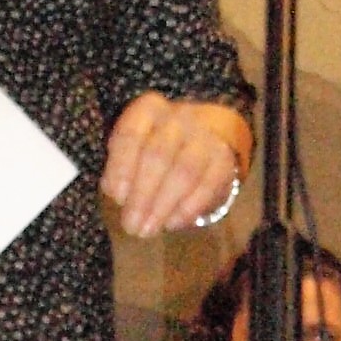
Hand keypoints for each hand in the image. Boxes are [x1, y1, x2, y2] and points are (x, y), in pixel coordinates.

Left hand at [102, 95, 252, 239]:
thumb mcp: (134, 150)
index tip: (116, 197)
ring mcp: (204, 137)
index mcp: (148, 110)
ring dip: (163, 206)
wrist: (205, 139)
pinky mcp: (224, 159)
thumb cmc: (157, 148)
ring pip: (184, 172)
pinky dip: (188, 208)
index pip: (131, 135)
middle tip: (131, 225)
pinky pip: (207, 185)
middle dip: (142, 195)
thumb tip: (118, 194)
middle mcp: (177, 118)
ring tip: (148, 229)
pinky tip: (171, 223)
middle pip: (158, 155)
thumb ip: (121, 169)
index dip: (121, 167)